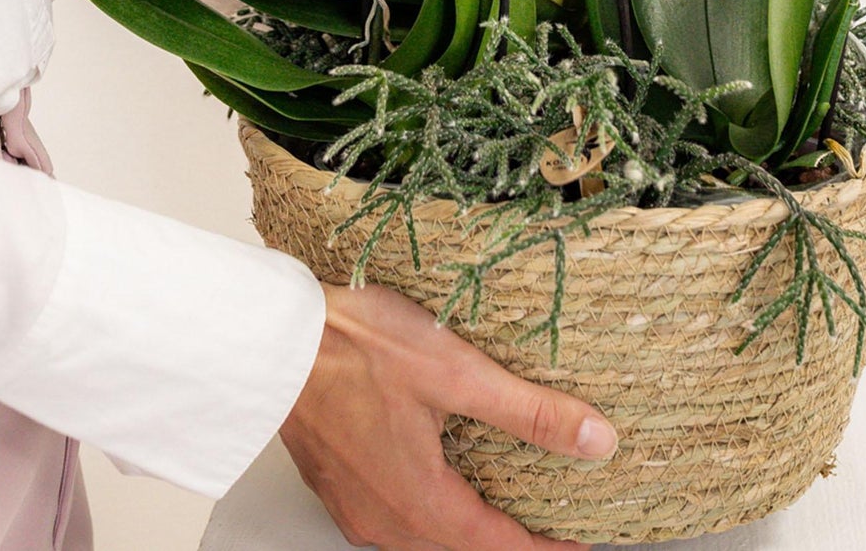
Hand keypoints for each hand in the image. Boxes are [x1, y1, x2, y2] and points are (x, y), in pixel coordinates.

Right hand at [280, 283, 617, 550]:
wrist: (269, 337)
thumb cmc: (352, 346)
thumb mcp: (457, 371)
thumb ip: (529, 413)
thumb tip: (595, 442)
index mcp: (420, 503)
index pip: (502, 547)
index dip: (548, 547)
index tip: (581, 542)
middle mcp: (384, 520)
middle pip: (462, 548)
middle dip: (507, 538)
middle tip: (550, 515)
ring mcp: (354, 504)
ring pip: (424, 535)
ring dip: (466, 522)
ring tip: (501, 494)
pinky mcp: (336, 482)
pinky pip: (393, 514)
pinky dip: (428, 505)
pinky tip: (437, 472)